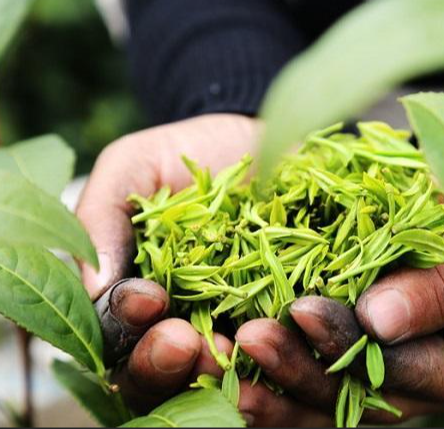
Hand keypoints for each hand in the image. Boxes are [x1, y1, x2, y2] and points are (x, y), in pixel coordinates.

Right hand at [76, 114, 257, 411]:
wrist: (257, 137)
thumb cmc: (187, 151)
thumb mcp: (132, 167)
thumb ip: (101, 217)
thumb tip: (93, 288)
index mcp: (137, 294)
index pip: (118, 336)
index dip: (126, 328)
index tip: (147, 300)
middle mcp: (181, 318)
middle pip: (161, 371)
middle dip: (165, 364)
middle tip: (182, 341)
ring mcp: (234, 321)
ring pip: (217, 373)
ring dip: (218, 371)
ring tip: (231, 346)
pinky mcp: (283, 313)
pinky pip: (280, 348)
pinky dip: (276, 352)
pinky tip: (279, 335)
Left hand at [235, 224, 443, 423]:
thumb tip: (379, 321)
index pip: (412, 371)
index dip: (357, 348)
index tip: (305, 312)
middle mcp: (435, 385)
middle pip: (363, 395)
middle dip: (302, 370)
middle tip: (250, 338)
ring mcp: (398, 373)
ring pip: (332, 394)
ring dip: (276, 379)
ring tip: (226, 356)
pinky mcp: (365, 349)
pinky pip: (318, 367)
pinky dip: (276, 362)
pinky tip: (231, 350)